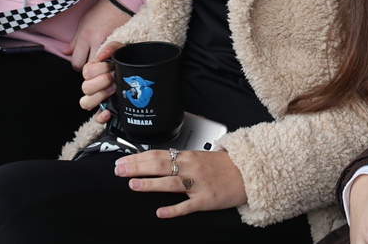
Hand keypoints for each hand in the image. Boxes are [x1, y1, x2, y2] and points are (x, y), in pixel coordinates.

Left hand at [63, 0, 128, 69]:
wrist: (119, 3)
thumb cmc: (99, 11)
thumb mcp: (83, 23)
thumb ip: (74, 41)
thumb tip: (65, 52)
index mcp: (85, 37)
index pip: (77, 62)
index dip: (77, 65)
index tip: (80, 62)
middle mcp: (96, 42)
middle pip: (89, 66)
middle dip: (89, 67)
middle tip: (90, 62)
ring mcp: (109, 43)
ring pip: (101, 65)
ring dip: (100, 64)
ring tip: (100, 60)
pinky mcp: (119, 43)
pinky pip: (113, 58)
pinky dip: (110, 59)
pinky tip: (110, 56)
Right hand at [79, 39, 123, 121]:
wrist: (138, 73)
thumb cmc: (126, 61)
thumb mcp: (120, 50)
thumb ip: (111, 48)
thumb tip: (102, 55)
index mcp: (93, 71)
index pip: (86, 72)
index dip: (99, 70)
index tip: (111, 67)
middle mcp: (93, 85)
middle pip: (85, 87)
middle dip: (101, 82)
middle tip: (113, 78)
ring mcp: (98, 98)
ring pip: (85, 103)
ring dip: (99, 96)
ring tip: (113, 90)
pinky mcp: (106, 109)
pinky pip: (96, 117)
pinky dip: (101, 116)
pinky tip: (109, 112)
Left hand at [114, 149, 247, 217]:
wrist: (247, 173)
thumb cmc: (223, 166)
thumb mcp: (200, 156)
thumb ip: (180, 159)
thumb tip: (156, 160)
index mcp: (188, 156)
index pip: (158, 154)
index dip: (138, 157)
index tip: (122, 161)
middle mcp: (191, 168)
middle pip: (160, 165)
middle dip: (137, 168)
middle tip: (120, 170)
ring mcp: (198, 184)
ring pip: (171, 183)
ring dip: (150, 184)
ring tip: (133, 185)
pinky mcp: (206, 200)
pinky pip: (187, 206)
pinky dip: (173, 209)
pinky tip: (160, 212)